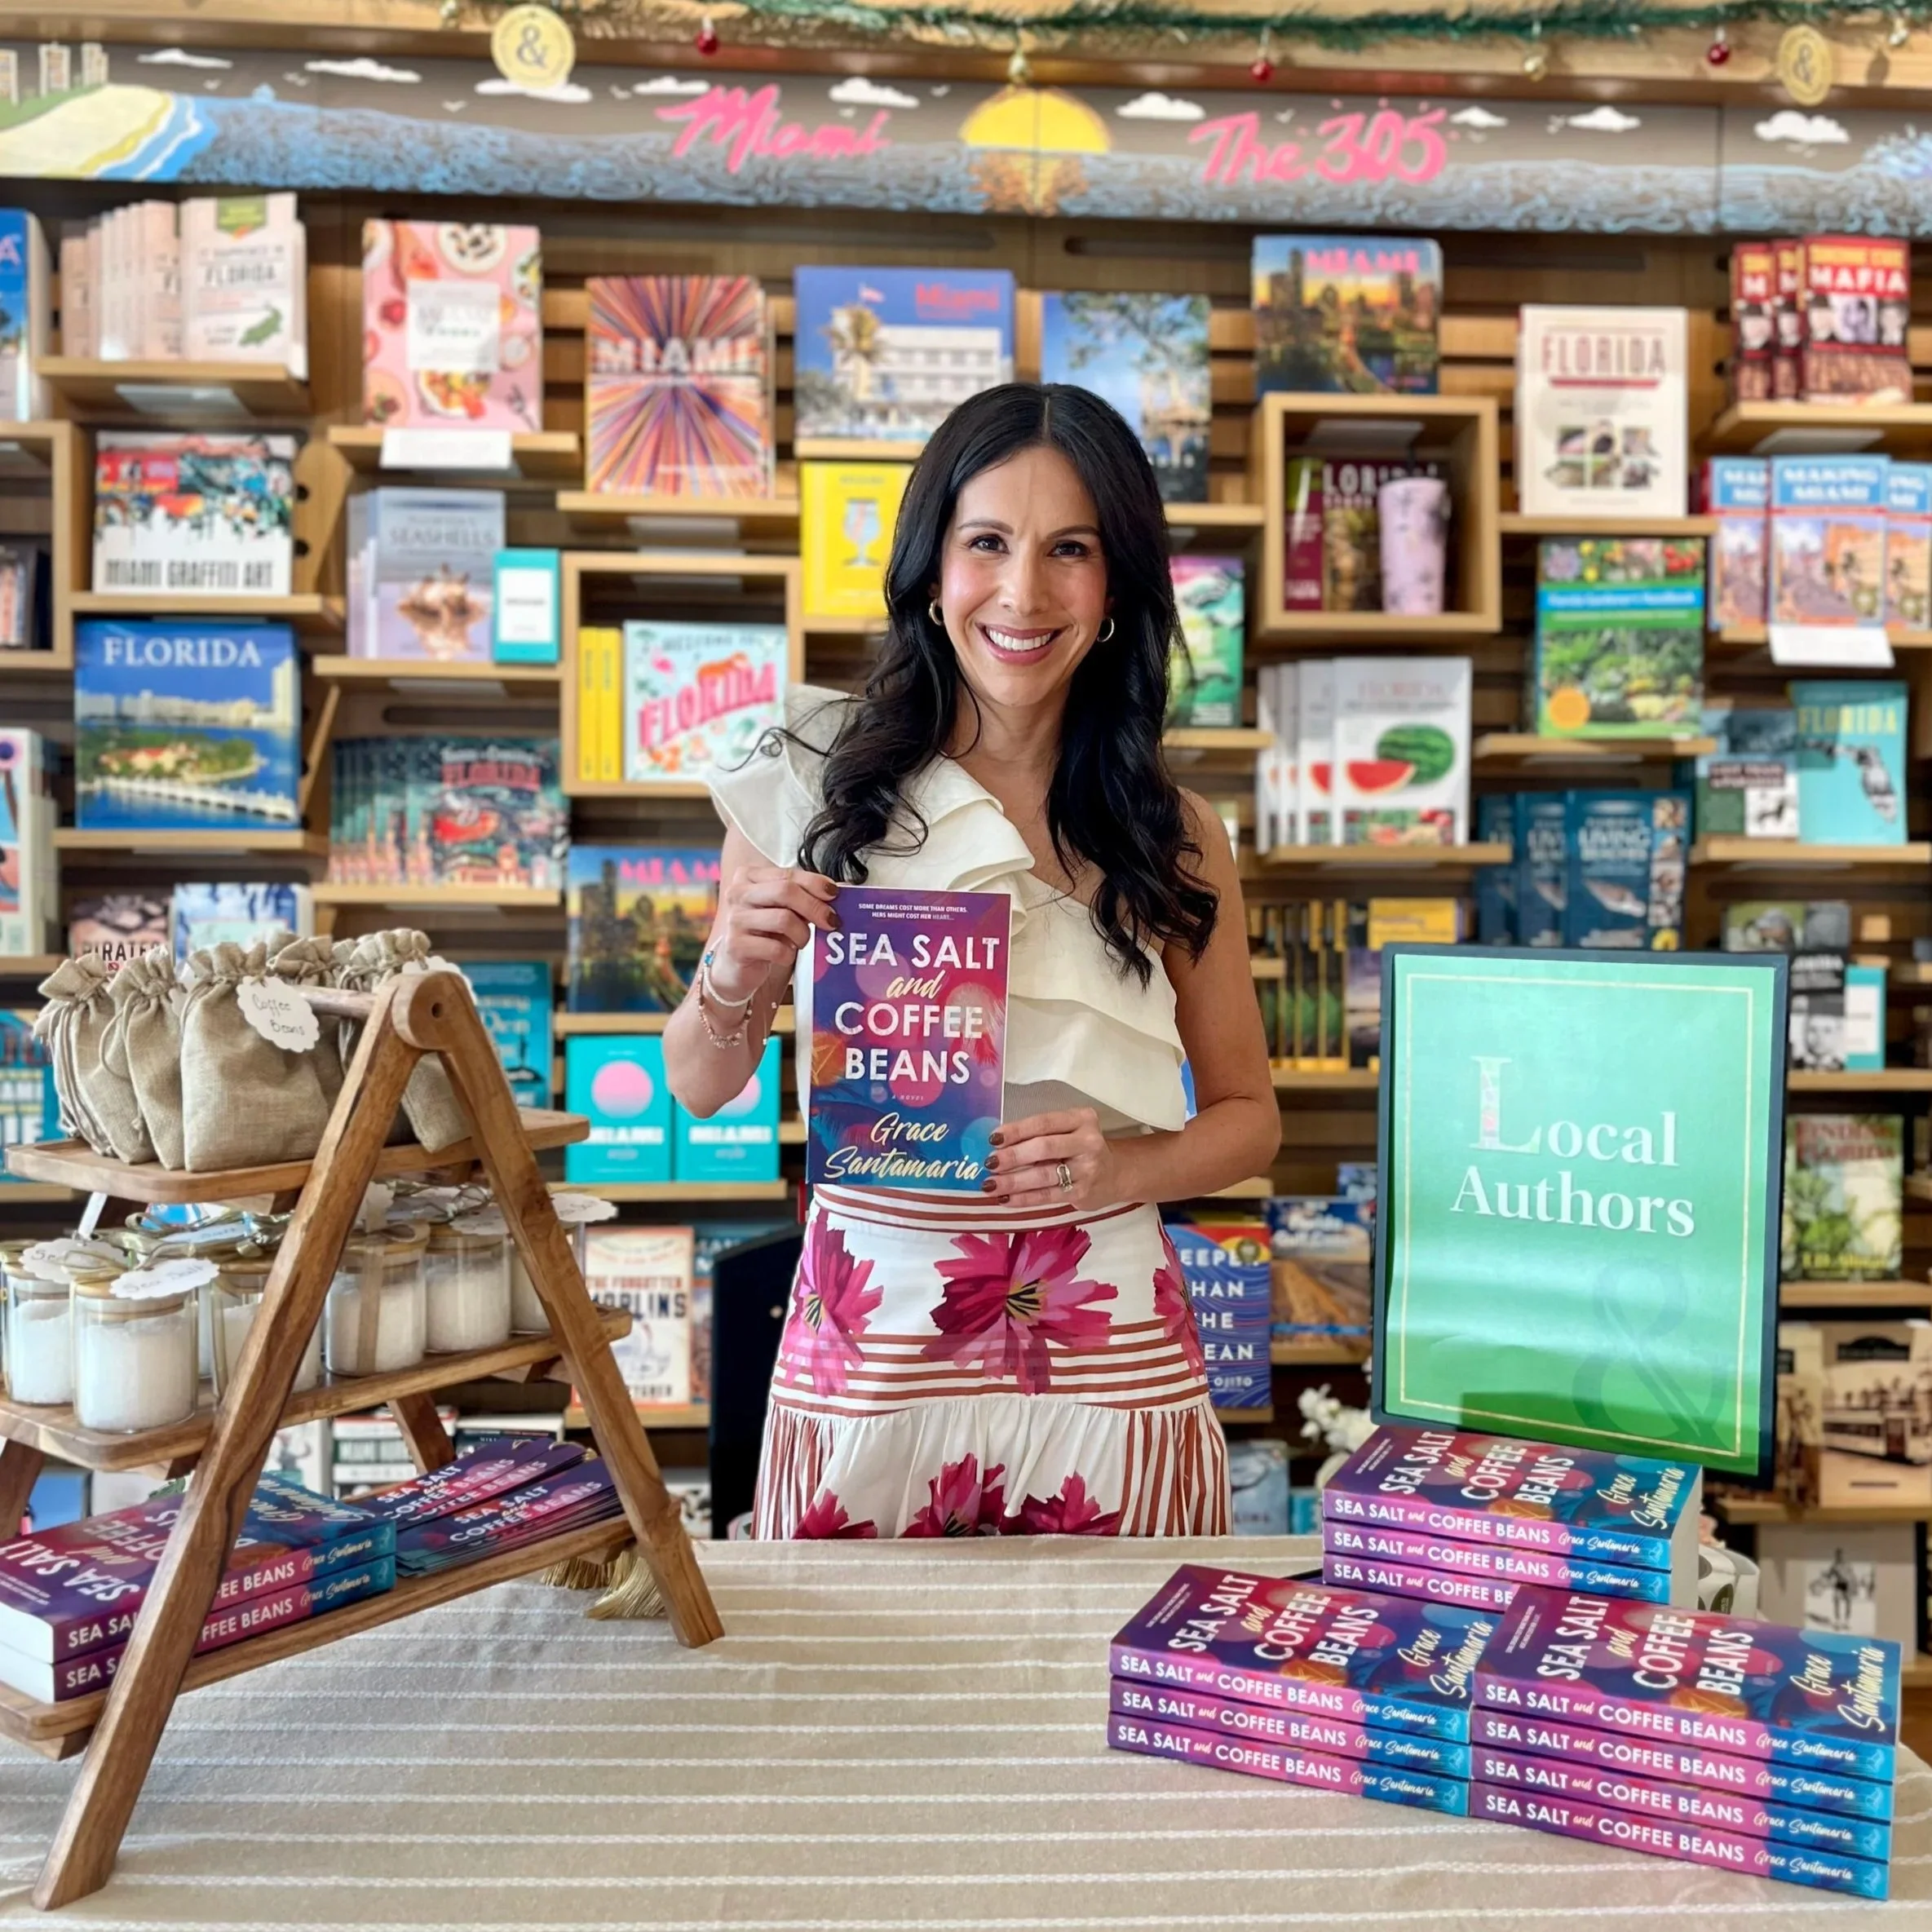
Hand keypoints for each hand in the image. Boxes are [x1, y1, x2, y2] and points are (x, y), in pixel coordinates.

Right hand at [705, 865, 837, 1005]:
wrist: (736, 966)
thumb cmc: (764, 932)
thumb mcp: (781, 909)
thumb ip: (801, 897)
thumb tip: (836, 892)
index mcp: (749, 876)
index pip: (788, 874)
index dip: (815, 883)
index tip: (835, 894)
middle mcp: (738, 893)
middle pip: (786, 891)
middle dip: (815, 907)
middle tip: (832, 922)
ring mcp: (735, 919)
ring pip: (784, 919)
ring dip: (803, 934)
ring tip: (802, 941)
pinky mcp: (736, 946)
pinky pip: (776, 948)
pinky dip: (789, 954)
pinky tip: (785, 954)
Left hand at [983, 1107, 1122, 1210]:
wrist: (1116, 1173)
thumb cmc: (1081, 1148)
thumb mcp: (1069, 1131)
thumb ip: (1041, 1134)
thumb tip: (997, 1144)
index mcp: (1081, 1119)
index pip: (1044, 1123)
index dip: (1016, 1130)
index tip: (992, 1139)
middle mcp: (1087, 1142)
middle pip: (1044, 1148)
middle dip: (1013, 1156)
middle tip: (989, 1163)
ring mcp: (1087, 1169)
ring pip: (1043, 1175)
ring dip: (1013, 1181)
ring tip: (990, 1185)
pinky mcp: (1083, 1193)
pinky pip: (1047, 1196)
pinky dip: (1024, 1198)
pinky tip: (1006, 1199)